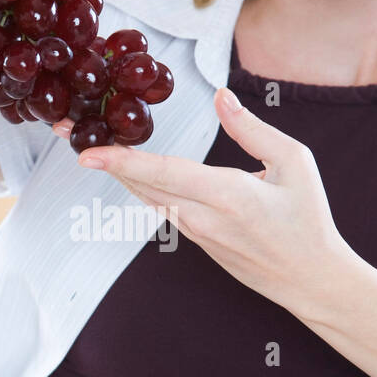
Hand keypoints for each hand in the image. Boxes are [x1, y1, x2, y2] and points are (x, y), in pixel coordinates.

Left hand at [53, 88, 355, 323]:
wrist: (310, 280)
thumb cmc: (308, 220)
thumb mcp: (294, 163)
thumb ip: (253, 130)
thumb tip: (220, 97)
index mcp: (227, 196)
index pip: (165, 174)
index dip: (123, 161)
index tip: (87, 153)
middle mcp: (202, 218)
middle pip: (140, 185)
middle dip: (102, 159)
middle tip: (66, 132)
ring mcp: (196, 233)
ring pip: (145, 197)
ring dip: (115, 171)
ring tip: (84, 145)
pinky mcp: (196, 240)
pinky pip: (158, 206)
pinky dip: (137, 184)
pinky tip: (122, 167)